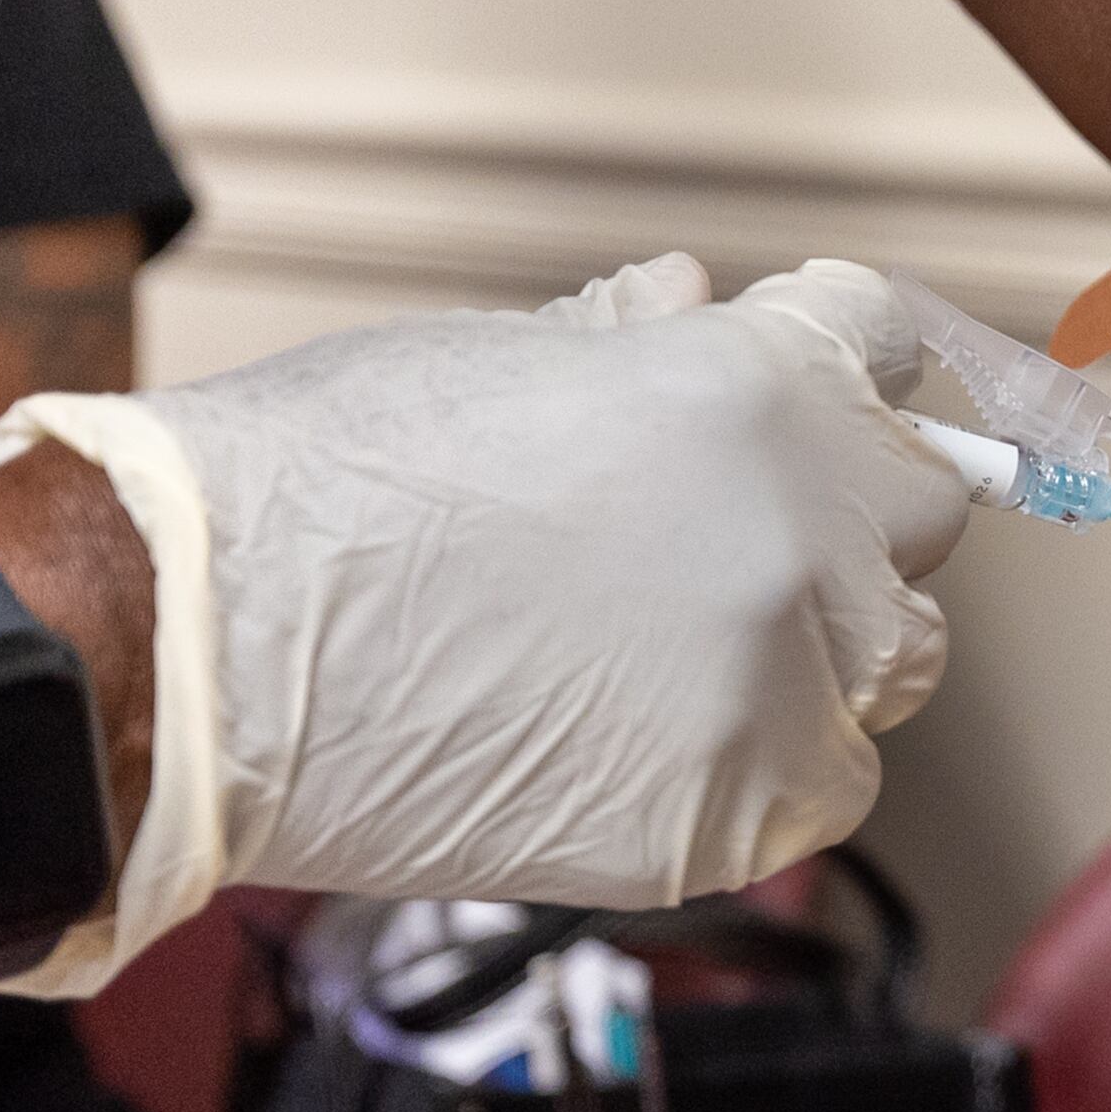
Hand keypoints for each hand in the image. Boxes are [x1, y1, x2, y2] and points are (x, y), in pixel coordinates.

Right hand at [0, 256, 965, 932]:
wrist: (192, 653)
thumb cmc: (319, 486)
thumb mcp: (494, 356)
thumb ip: (635, 340)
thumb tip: (695, 299)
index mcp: (755, 386)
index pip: (879, 342)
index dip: (839, 359)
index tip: (815, 389)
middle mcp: (803, 530)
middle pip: (918, 509)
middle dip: (848, 508)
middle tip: (746, 536)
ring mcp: (780, 679)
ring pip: (894, 657)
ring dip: (827, 643)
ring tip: (694, 648)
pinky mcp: (734, 812)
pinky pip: (820, 783)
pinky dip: (766, 765)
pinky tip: (660, 745)